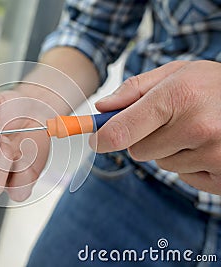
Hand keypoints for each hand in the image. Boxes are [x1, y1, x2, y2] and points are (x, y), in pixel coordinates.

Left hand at [89, 60, 220, 193]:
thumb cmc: (213, 86)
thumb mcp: (176, 73)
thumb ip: (135, 89)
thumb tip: (102, 108)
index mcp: (179, 97)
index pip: (123, 130)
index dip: (103, 138)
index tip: (96, 140)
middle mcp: (197, 128)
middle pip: (137, 151)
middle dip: (145, 138)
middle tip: (168, 122)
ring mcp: (213, 154)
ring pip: (161, 164)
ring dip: (170, 151)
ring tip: (195, 131)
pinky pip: (184, 177)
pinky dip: (189, 164)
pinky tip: (207, 146)